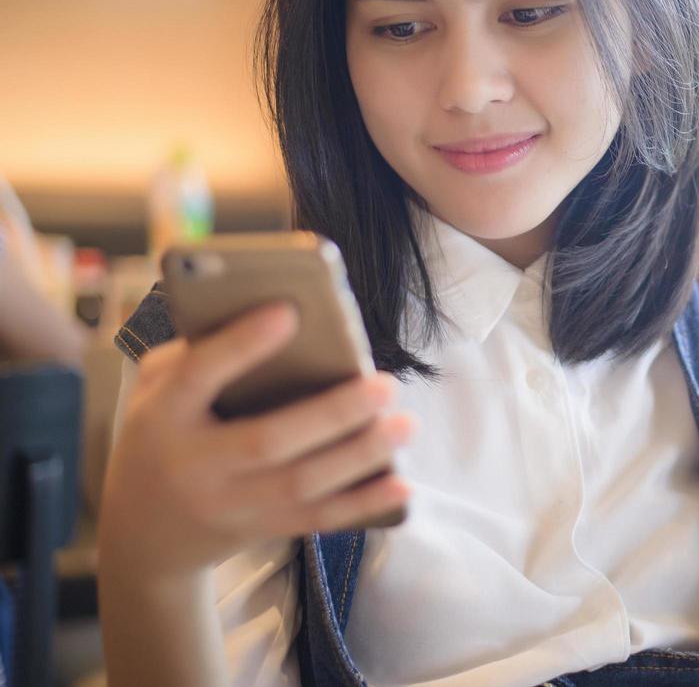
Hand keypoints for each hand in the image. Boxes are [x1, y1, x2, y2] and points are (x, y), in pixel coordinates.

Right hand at [98, 301, 416, 581]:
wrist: (144, 534)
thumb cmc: (162, 435)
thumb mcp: (155, 389)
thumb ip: (197, 353)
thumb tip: (274, 316)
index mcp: (163, 417)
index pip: (198, 377)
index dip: (241, 346)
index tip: (290, 312)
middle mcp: (195, 466)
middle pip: (268, 441)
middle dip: (333, 414)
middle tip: (385, 385)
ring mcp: (229, 505)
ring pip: (302, 485)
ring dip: (361, 455)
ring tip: (405, 424)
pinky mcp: (261, 530)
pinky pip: (317, 520)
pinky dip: (363, 504)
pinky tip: (401, 483)